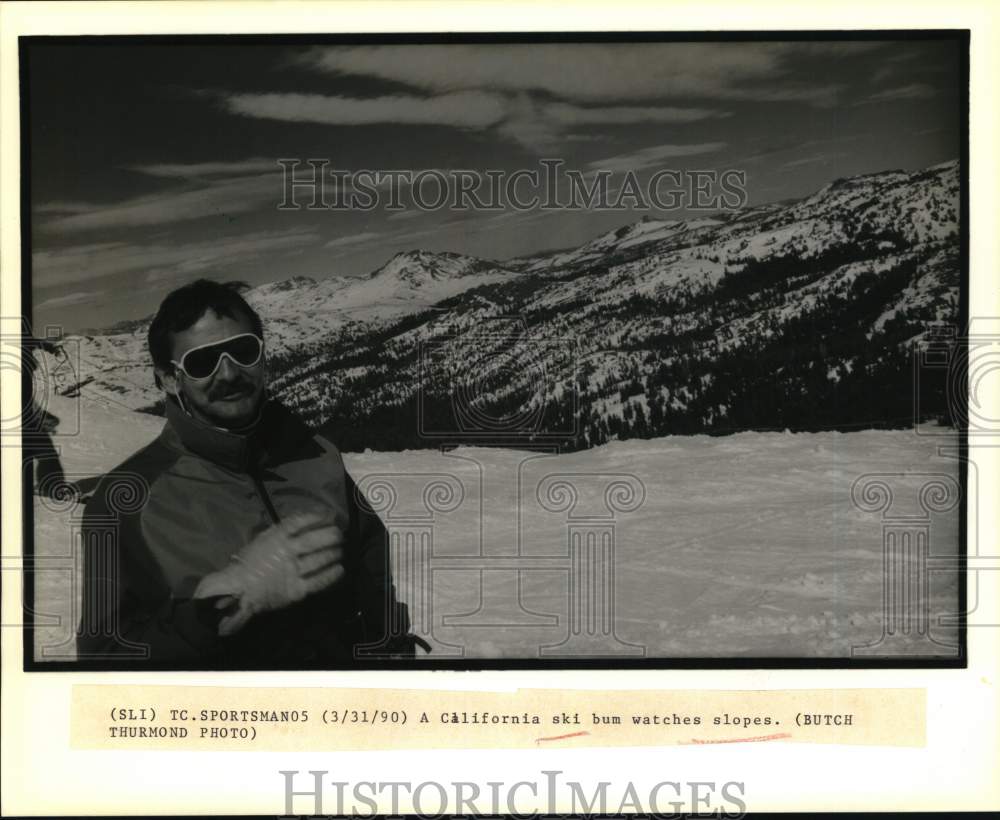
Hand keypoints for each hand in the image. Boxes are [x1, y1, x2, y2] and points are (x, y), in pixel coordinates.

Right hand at [193, 511, 345, 635]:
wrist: (237, 592)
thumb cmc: (248, 564)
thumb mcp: (261, 540)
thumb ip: (280, 531)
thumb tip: (305, 519)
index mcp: (275, 538)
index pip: (300, 522)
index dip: (317, 517)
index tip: (329, 515)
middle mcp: (286, 552)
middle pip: (314, 540)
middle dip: (331, 535)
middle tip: (339, 534)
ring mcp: (292, 571)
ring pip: (320, 559)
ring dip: (333, 553)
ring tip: (340, 550)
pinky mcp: (295, 590)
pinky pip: (318, 581)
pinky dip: (331, 574)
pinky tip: (339, 569)